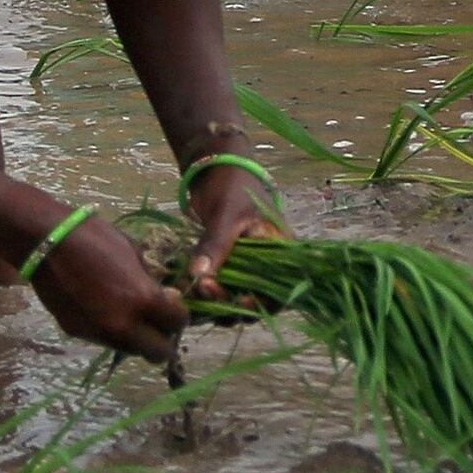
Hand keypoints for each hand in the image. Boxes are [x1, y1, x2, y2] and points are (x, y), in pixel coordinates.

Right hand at [27, 212, 187, 369]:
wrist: (46, 243)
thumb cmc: (95, 238)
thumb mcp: (134, 253)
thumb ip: (150, 282)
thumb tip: (162, 298)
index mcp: (143, 300)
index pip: (177, 323)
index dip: (179, 316)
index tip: (173, 309)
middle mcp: (123, 324)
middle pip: (158, 353)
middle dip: (163, 342)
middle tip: (158, 326)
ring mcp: (98, 333)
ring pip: (130, 350)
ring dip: (136, 340)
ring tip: (129, 318)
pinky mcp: (77, 333)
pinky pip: (104, 340)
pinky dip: (110, 332)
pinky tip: (103, 311)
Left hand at [181, 159, 280, 294]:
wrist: (215, 168)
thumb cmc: (232, 184)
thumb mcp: (227, 214)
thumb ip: (215, 245)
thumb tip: (198, 278)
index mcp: (281, 249)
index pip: (282, 289)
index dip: (263, 302)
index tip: (239, 302)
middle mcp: (268, 262)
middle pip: (256, 300)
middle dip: (232, 304)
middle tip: (205, 291)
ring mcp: (246, 265)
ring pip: (236, 297)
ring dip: (217, 302)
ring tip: (196, 290)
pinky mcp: (227, 265)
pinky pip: (221, 287)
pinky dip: (207, 292)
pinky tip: (191, 288)